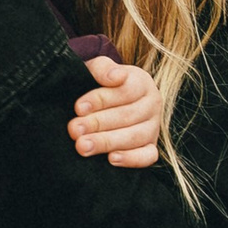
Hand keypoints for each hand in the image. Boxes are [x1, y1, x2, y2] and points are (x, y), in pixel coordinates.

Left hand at [68, 52, 160, 168]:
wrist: (105, 100)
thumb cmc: (99, 83)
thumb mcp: (98, 68)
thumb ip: (103, 68)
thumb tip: (114, 77)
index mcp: (142, 82)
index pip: (125, 91)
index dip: (101, 99)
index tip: (78, 108)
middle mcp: (152, 104)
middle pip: (128, 115)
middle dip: (97, 123)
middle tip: (74, 129)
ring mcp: (153, 127)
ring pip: (135, 136)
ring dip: (107, 142)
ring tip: (82, 145)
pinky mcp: (151, 147)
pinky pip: (147, 156)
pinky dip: (131, 159)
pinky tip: (111, 159)